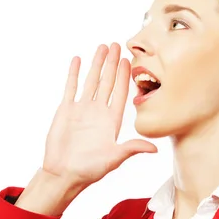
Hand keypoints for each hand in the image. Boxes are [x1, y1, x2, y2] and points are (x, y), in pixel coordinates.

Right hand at [42, 43, 157, 190]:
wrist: (63, 174)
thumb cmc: (89, 170)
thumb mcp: (114, 158)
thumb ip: (131, 149)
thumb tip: (155, 149)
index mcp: (112, 121)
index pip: (121, 93)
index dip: (125, 76)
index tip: (129, 60)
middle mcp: (99, 112)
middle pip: (107, 82)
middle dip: (112, 64)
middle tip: (116, 45)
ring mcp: (82, 109)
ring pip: (91, 81)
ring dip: (96, 64)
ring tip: (101, 47)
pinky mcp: (66, 110)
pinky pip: (71, 88)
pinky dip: (74, 74)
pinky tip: (78, 60)